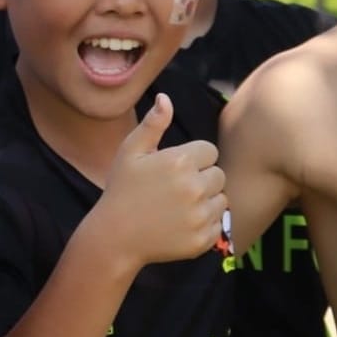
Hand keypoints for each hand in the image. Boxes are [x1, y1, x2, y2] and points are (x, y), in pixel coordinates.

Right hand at [91, 94, 227, 267]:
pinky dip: (204, 224)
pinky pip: (218, 224)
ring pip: (221, 199)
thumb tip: (165, 98)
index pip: (210, 151)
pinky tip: (179, 224)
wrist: (115, 236)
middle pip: (218, 175)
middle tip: (174, 189)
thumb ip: (152, 124)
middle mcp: (194, 187)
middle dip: (201, 179)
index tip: (172, 169)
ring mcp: (200, 215)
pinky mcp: (204, 238)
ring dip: (205, 201)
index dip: (192, 159)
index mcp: (180, 161)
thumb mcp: (130, 152)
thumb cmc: (121, 189)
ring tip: (177, 207)